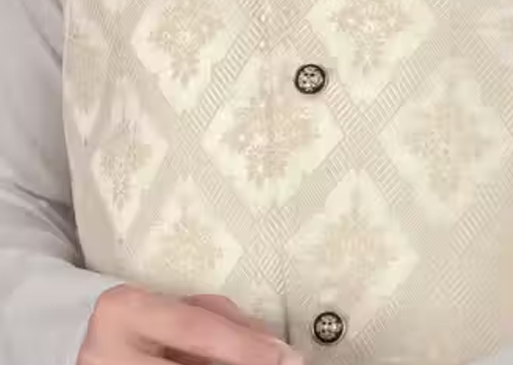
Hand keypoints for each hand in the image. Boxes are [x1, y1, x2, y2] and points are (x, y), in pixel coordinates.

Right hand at [78, 284, 301, 364]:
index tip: (286, 356)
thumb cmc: (139, 317)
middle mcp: (112, 355)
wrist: (75, 339)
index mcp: (128, 312)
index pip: (196, 331)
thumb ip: (220, 320)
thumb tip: (271, 343)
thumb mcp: (174, 305)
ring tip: (263, 364)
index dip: (244, 347)